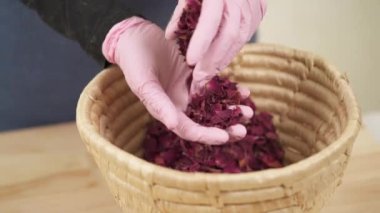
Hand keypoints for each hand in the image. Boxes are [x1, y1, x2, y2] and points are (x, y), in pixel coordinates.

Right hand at [102, 17, 252, 144]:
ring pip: (214, 106)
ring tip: (248, 110)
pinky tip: (243, 91)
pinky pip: (217, 86)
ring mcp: (190, 89)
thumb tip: (173, 125)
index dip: (206, 135)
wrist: (136, 37)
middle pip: (205, 122)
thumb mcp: (143, 82)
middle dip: (225, 128)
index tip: (225, 136)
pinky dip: (230, 90)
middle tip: (243, 129)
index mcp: (166, 110)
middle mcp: (180, 103)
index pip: (188, 130)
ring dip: (231, 110)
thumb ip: (157, 103)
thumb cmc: (134, 60)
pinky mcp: (198, 75)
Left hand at [166, 0, 266, 92]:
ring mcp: (254, 1)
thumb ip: (181, 12)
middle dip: (214, 60)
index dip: (202, 43)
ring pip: (241, 37)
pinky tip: (222, 58)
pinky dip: (234, 48)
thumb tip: (172, 37)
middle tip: (200, 78)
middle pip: (230, 34)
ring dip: (224, 58)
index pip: (212, 19)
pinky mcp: (260, 7)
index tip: (191, 62)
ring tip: (209, 73)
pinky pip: (248, 33)